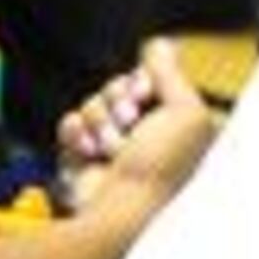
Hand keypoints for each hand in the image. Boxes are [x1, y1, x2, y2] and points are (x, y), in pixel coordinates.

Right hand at [59, 39, 219, 224]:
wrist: (119, 214)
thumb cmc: (161, 170)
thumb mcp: (186, 113)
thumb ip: (173, 73)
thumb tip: (159, 44)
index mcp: (179, 126)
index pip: (152, 78)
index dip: (143, 81)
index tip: (144, 94)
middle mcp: (148, 136)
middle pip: (120, 87)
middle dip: (118, 101)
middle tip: (127, 124)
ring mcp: (114, 148)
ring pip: (94, 103)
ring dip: (99, 120)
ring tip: (109, 148)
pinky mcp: (85, 158)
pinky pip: (72, 124)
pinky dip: (76, 133)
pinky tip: (87, 149)